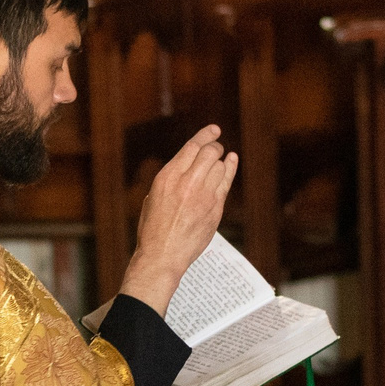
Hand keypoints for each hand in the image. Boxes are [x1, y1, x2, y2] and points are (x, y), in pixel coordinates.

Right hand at [119, 125, 235, 314]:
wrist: (162, 255)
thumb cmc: (153, 229)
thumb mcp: (154, 197)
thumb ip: (171, 180)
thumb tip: (186, 167)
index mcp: (167, 177)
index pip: (192, 147)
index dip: (205, 135)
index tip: (214, 130)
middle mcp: (186, 182)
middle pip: (210, 152)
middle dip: (214, 146)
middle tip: (216, 147)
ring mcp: (203, 195)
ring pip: (220, 165)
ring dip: (220, 160)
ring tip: (219, 160)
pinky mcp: (215, 208)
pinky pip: (226, 182)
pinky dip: (230, 168)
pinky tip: (231, 162)